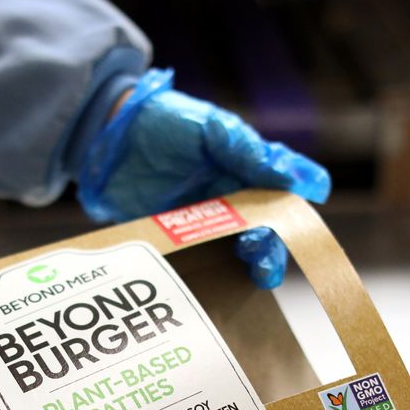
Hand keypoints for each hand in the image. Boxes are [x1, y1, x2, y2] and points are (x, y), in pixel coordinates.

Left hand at [77, 69, 329, 288]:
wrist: (109, 137)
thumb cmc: (166, 121)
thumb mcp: (210, 128)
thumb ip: (246, 152)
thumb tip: (291, 178)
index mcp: (243, 171)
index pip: (279, 198)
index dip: (293, 217)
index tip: (299, 233)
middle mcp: (227, 200)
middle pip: (260, 232)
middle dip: (270, 250)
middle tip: (267, 264)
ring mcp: (200, 222)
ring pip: (233, 251)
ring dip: (247, 266)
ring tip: (256, 275)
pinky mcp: (172, 239)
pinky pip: (195, 262)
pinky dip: (209, 276)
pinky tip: (218, 287)